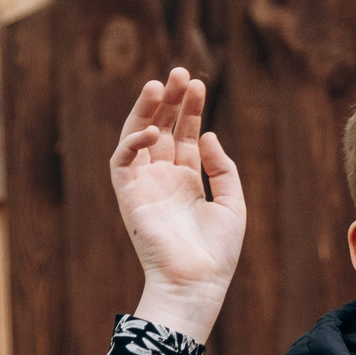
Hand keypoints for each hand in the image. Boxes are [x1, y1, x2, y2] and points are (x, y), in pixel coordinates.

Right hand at [113, 68, 246, 342]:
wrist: (198, 283)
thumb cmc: (218, 251)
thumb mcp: (232, 203)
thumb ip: (222, 168)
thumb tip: (207, 135)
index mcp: (187, 181)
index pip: (184, 135)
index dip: (190, 109)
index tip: (199, 83)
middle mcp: (163, 179)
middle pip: (162, 128)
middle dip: (170, 100)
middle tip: (180, 72)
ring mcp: (144, 185)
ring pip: (138, 136)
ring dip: (146, 109)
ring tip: (160, 83)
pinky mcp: (128, 196)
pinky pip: (122, 160)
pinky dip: (133, 140)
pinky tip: (154, 129)